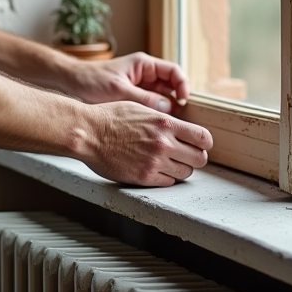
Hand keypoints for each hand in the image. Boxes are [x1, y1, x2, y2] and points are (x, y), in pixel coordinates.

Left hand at [67, 52, 190, 113]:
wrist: (71, 83)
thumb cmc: (91, 81)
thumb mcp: (118, 90)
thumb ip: (143, 99)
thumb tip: (168, 108)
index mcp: (143, 65)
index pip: (173, 71)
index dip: (183, 84)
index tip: (184, 99)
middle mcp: (144, 75)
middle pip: (171, 86)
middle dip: (176, 101)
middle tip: (179, 118)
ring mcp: (139, 87)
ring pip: (162, 98)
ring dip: (166, 110)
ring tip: (168, 125)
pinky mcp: (133, 99)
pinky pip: (151, 106)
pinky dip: (155, 115)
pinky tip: (155, 127)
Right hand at [78, 101, 212, 186]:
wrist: (88, 133)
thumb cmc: (110, 117)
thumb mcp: (141, 108)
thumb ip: (163, 119)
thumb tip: (180, 127)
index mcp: (165, 123)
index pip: (203, 137)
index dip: (204, 143)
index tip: (200, 145)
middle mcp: (164, 143)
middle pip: (200, 158)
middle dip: (195, 157)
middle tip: (186, 156)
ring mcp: (154, 162)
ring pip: (186, 173)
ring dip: (180, 169)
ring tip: (168, 163)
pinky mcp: (144, 177)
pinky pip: (168, 182)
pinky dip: (166, 178)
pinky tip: (156, 169)